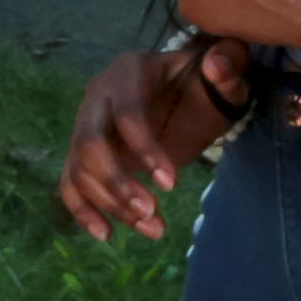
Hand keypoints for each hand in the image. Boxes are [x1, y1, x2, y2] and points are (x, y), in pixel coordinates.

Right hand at [59, 39, 247, 241]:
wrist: (188, 97)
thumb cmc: (205, 85)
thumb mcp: (225, 74)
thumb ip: (229, 65)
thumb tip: (218, 65)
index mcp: (128, 72)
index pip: (125, 112)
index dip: (143, 148)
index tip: (171, 183)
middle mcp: (97, 97)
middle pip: (89, 143)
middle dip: (116, 182)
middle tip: (151, 212)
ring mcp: (86, 127)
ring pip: (81, 170)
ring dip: (111, 205)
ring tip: (154, 229)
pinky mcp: (85, 156)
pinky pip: (71, 183)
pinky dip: (83, 211)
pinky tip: (106, 235)